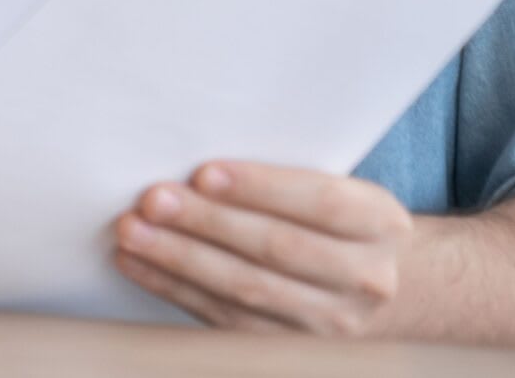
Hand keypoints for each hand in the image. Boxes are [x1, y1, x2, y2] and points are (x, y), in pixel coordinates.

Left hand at [113, 160, 418, 335]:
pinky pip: (227, 321)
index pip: (320, 202)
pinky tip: (140, 264)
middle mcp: (365, 277)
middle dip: (208, 223)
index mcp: (381, 221)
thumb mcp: (339, 188)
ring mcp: (332, 322)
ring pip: (247, 290)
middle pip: (277, 248)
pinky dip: (176, 289)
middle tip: (153, 200)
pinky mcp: (294, 349)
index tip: (203, 173)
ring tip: (134, 232)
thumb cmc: (337, 220)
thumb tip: (197, 164)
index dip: (259, 187)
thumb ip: (286, 176)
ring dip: (181, 259)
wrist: (381, 284)